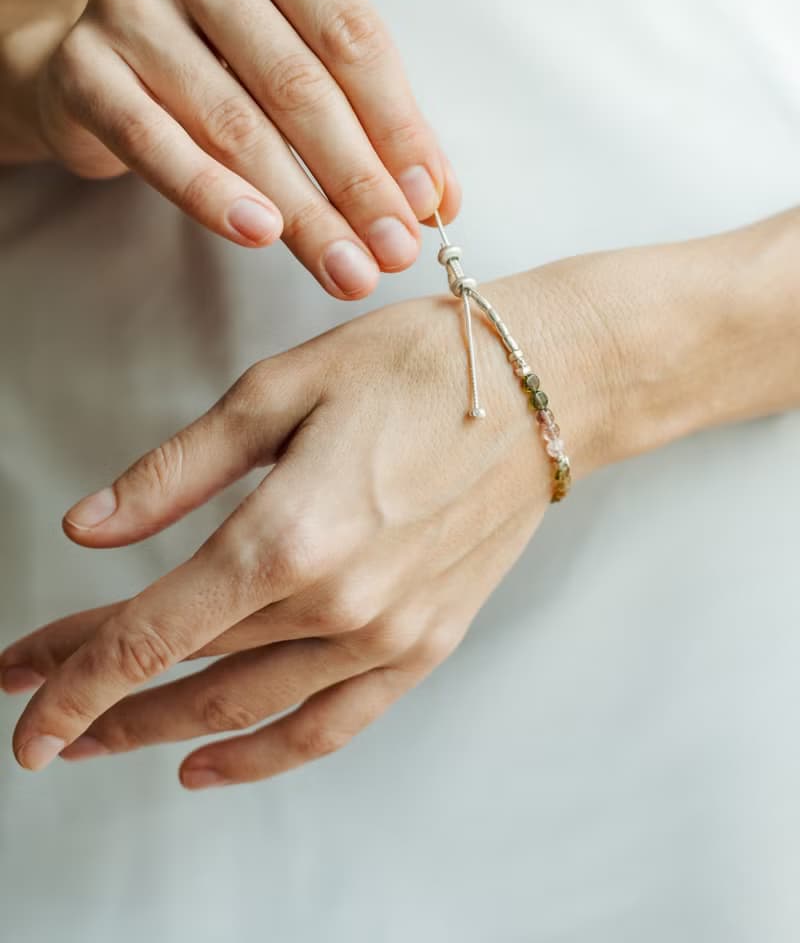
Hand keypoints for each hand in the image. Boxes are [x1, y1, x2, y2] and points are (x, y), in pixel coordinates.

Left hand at [0, 267, 610, 787]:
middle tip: (41, 713)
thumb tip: (90, 526)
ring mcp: (386, 636)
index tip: (20, 698)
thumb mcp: (277, 391)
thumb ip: (176, 470)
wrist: (539, 388)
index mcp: (286, 534)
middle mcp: (335, 604)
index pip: (149, 633)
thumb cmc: (415, 367)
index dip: (71, 676)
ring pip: (247, 711)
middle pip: (187, 673)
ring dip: (164, 733)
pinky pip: (330, 725)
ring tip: (107, 740)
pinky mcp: (423, 645)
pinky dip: (263, 756)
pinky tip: (212, 764)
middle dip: (99, 700)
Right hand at [18, 0, 460, 296]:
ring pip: (235, 123)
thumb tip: (438, 197)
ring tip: (344, 267)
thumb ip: (369, 119)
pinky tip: (259, 235)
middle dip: (356, 180)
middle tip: (393, 250)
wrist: (99, 61)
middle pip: (299, 84)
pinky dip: (211, 195)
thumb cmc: (219, 60)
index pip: (352, 37)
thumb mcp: (300, 62)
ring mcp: (130, 2)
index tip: (429, 201)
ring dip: (300, 209)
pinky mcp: (83, 64)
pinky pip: (155, 142)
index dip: (397, 126)